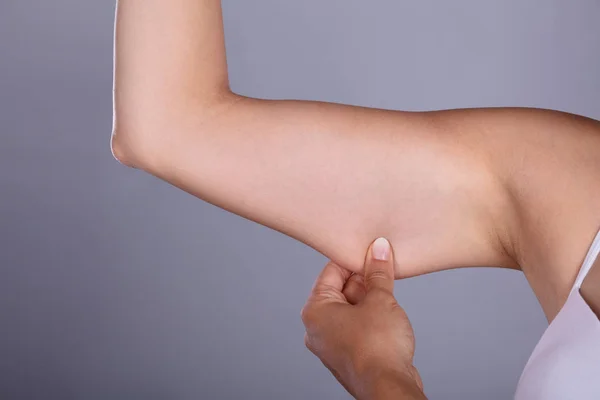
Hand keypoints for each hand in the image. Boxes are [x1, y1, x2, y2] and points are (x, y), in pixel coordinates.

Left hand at [301, 237, 425, 399]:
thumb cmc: (377, 348)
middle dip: (364, 279)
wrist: (388, 388)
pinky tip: (388, 312)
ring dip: (370, 298)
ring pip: (351, 309)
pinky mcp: (348, 356)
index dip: (353, 258)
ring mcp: (332, 344)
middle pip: (340, 290)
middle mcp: (318, 328)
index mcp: (315, 311)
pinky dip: (371, 317)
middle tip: (384, 267)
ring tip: (389, 289)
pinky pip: (358, 327)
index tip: (371, 250)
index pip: (331, 272)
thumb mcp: (380, 300)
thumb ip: (378, 272)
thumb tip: (379, 249)